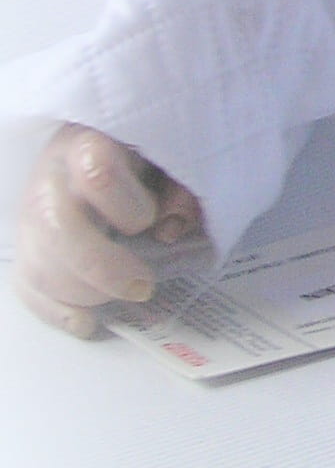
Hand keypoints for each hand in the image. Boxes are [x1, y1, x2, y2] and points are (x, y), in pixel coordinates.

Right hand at [12, 123, 204, 338]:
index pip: (98, 175)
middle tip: (143, 287)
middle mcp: (50, 181)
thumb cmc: (141, 161)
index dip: (129, 208)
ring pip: (40, 265)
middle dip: (104, 267)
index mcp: (89, 145)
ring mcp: (29, 218)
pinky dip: (57, 311)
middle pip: (57, 229)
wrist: (97, 155)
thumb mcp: (167, 163)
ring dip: (85, 292)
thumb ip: (179, 191)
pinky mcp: (24, 250)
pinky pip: (27, 288)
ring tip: (123, 297)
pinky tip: (87, 322)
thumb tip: (170, 229)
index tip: (152, 223)